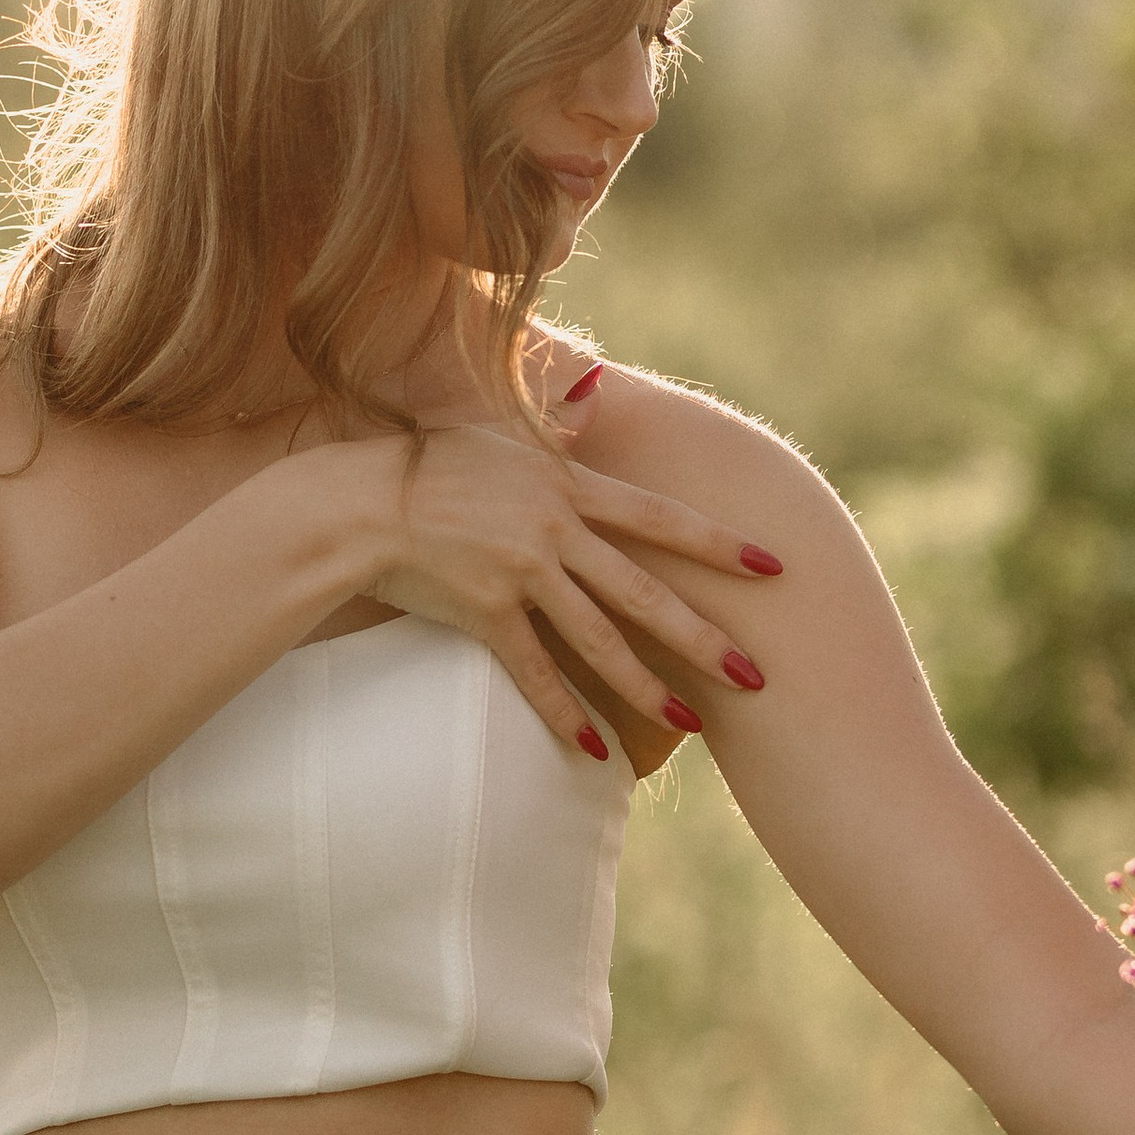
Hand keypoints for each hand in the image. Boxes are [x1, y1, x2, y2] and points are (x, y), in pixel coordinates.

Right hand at [349, 417, 777, 753]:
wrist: (361, 502)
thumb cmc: (429, 459)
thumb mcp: (497, 428)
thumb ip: (554, 415)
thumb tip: (599, 386)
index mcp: (567, 484)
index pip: (660, 519)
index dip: (719, 544)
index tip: (772, 566)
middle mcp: (554, 530)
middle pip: (644, 591)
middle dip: (704, 637)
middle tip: (755, 675)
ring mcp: (520, 574)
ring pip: (599, 639)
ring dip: (646, 687)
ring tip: (691, 723)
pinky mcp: (485, 612)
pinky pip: (535, 672)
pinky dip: (565, 713)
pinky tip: (596, 748)